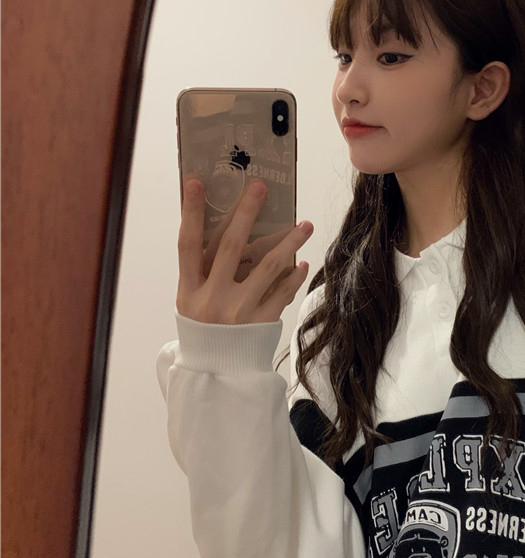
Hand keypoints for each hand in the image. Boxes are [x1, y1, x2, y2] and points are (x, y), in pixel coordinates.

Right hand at [176, 179, 312, 324]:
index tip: (197, 182)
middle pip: (231, 247)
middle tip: (260, 187)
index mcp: (189, 291)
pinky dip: (295, 277)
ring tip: (305, 224)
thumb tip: (228, 229)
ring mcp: (239, 311)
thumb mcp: (192, 303)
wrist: (217, 374)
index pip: (187, 244)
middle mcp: (213, 299)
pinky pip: (283, 293)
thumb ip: (204, 272)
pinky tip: (304, 264)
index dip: (190, 213)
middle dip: (246, 213)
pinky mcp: (262, 323)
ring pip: (269, 267)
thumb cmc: (205, 330)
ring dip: (289, 242)